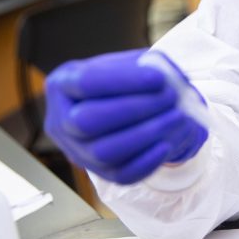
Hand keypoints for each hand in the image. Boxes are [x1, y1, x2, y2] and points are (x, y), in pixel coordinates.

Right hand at [44, 49, 207, 184]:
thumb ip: (143, 65)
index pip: (85, 83)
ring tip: (177, 117)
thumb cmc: (124, 81)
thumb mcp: (127, 63)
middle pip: (88, 122)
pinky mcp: (100, 172)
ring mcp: (78, 151)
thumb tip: (166, 78)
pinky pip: (121, 175)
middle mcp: (60, 121)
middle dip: (134, 109)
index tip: (159, 78)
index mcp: (62, 85)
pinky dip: (145, 162)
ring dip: (145, 135)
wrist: (125, 108)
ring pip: (104, 153)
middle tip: (170, 96)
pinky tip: (167, 144)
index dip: (123, 80)